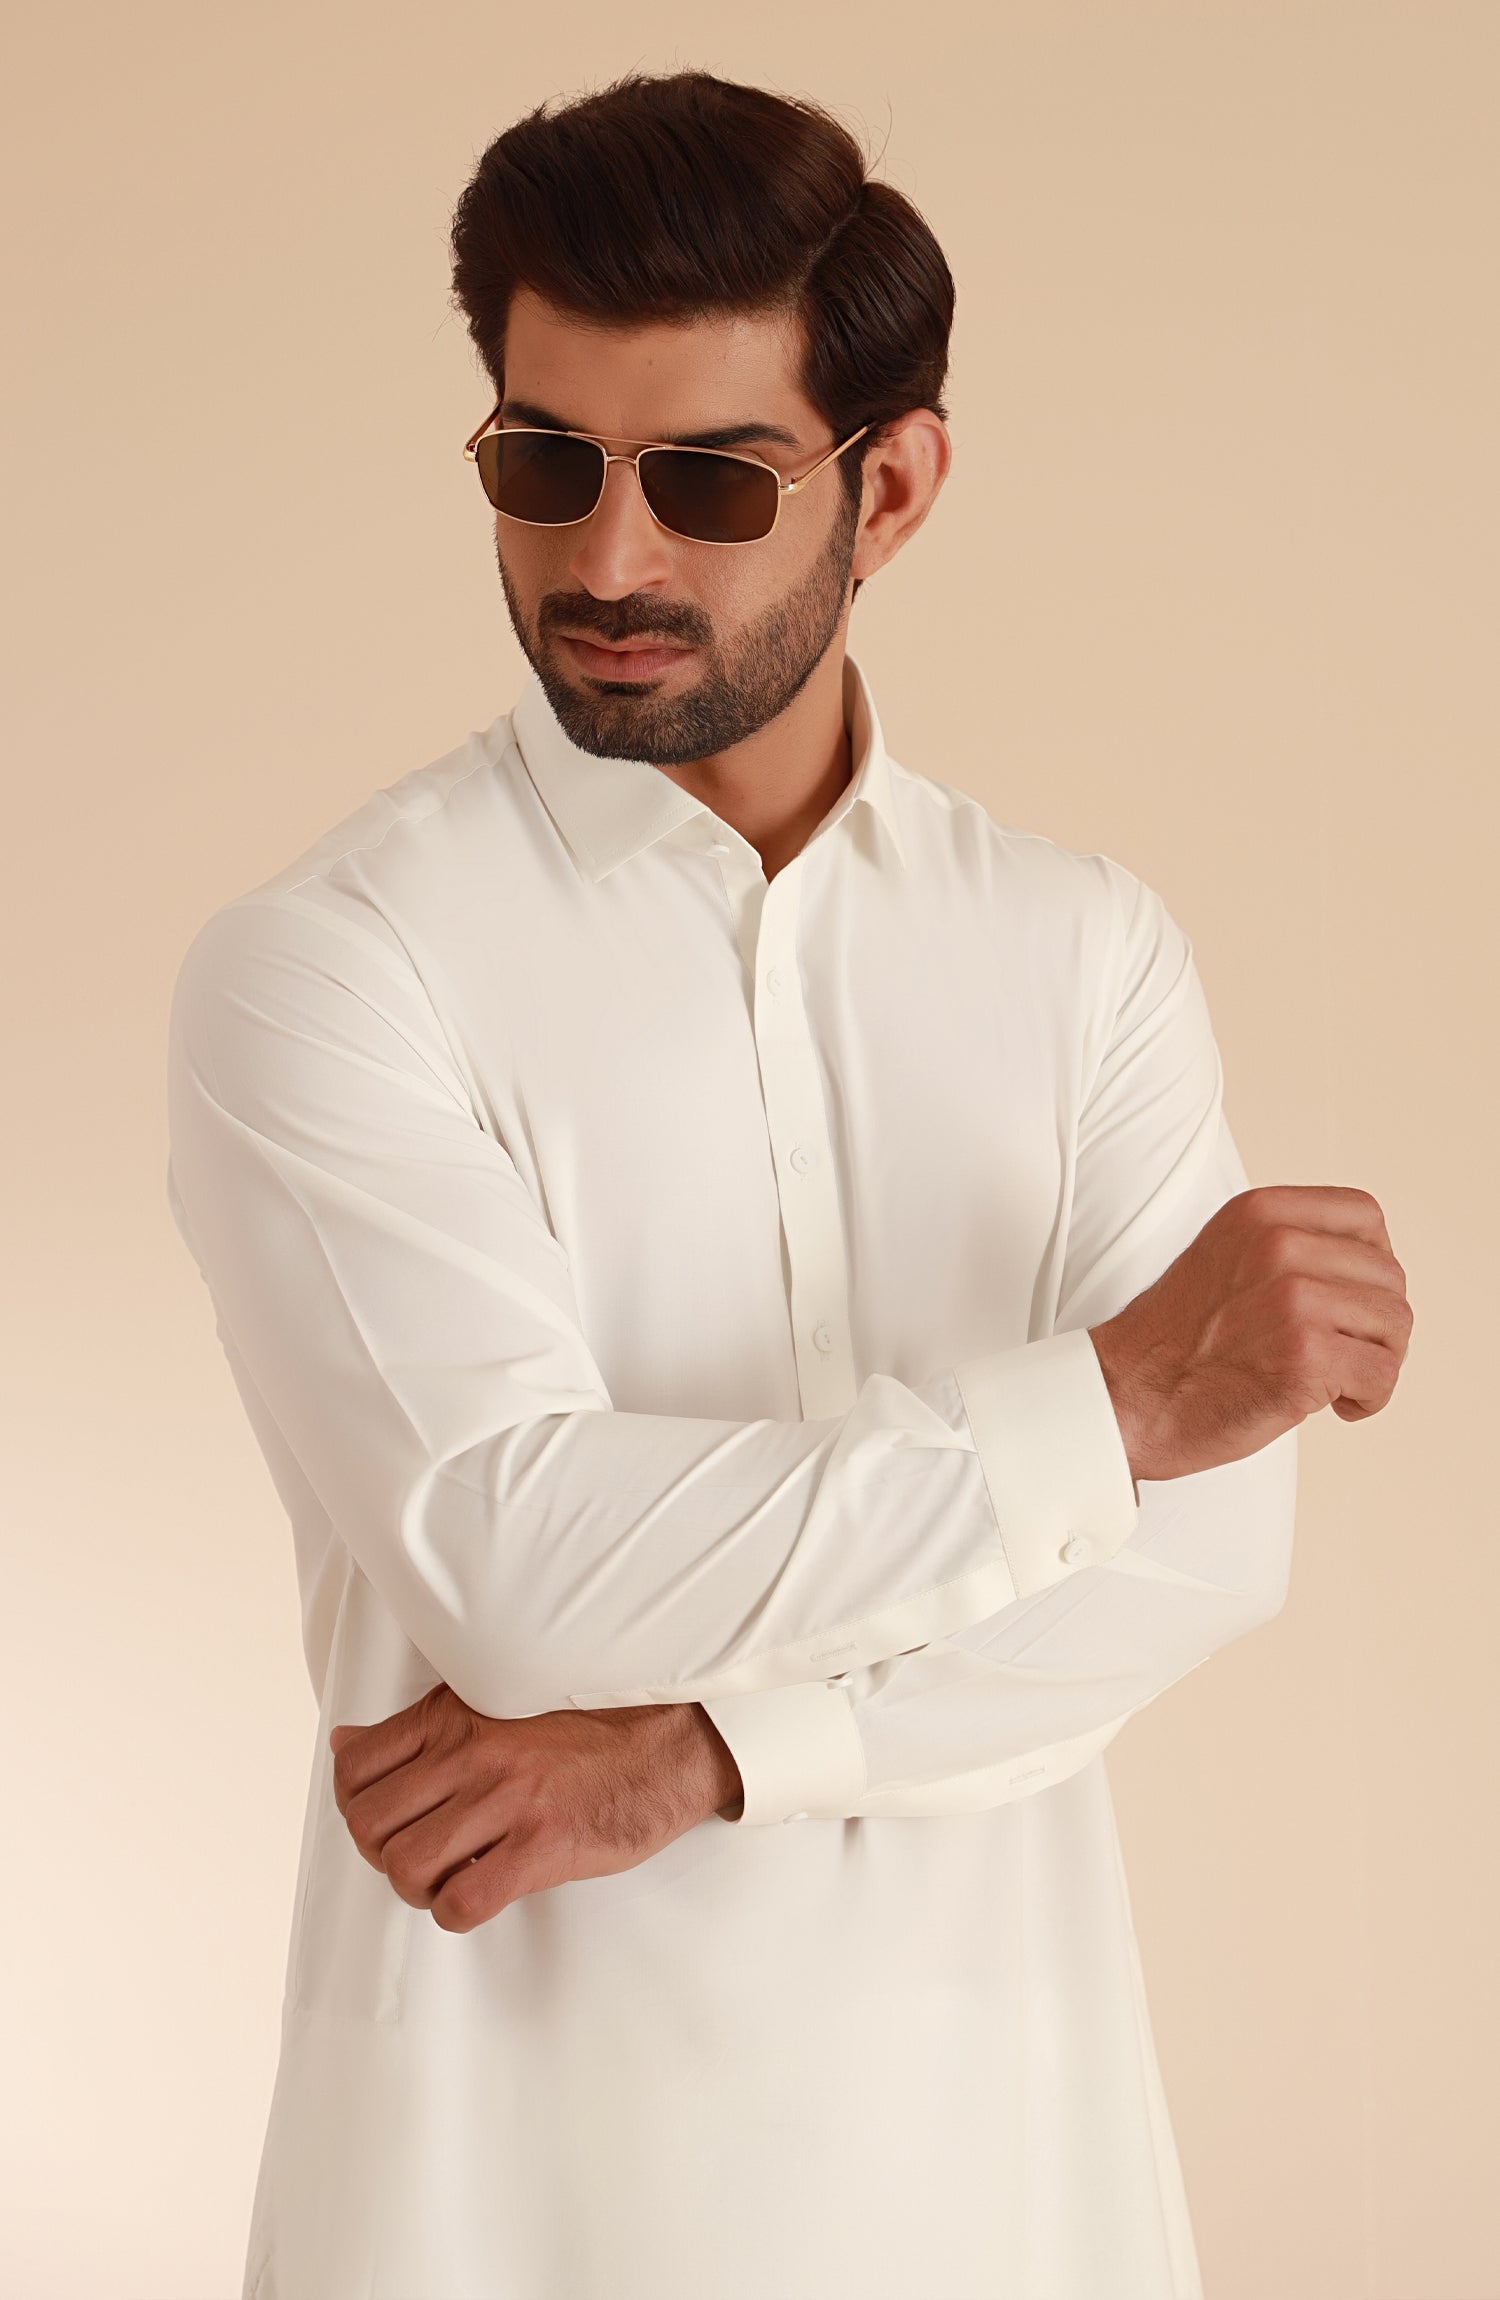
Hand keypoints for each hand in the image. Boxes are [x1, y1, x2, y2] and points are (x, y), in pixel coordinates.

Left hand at [328, 1685, 743, 1933]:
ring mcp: (508, 1799)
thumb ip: (419, 1728)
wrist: (668, 1741)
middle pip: (370, 1826)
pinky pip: (463, 1900)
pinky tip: (479, 1893)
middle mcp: (474, 1753)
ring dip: (418, 1888)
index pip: (355, 1769)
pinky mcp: (543, 1845)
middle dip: (381, 1854)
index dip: (352, 1807)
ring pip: (407, 1868)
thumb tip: (344, 1746)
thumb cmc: (585, 1725)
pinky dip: (456, 1911)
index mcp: (455, 1714)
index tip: (380, 1820)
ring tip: (448, 1877)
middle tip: (416, 1855)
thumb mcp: (493, 1701)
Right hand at [1088, 1183, 1411, 1482]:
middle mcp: (1279, 1245)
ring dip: (1376, 1362)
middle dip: (1375, 1325)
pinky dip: (1367, 1399)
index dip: (1372, 1264)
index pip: (1365, 1217)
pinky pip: (1381, 1375)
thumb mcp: (1228, 1257)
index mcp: (1260, 1213)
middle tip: (1340, 1353)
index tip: (1350, 1301)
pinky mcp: (1305, 1356)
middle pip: (1389, 1277)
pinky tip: (1333, 1405)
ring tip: (1336, 1380)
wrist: (1126, 1396)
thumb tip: (1366, 1268)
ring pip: (1396, 1325)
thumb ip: (1290, 1247)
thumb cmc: (1175, 1343)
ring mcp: (1293, 1299)